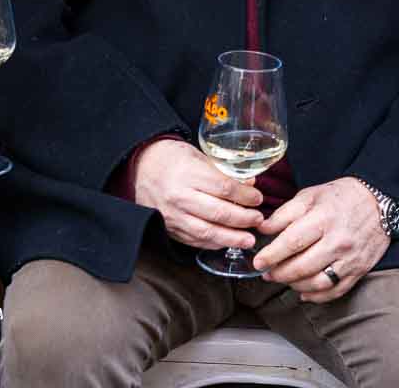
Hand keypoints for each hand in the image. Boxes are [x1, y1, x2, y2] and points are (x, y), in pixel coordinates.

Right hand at [132, 138, 262, 249]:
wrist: (140, 167)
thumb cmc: (171, 157)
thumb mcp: (197, 155)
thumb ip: (222, 171)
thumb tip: (249, 184)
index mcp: (188, 173)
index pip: (224, 188)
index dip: (245, 196)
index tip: (257, 198)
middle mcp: (179, 196)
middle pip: (218, 212)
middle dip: (243, 218)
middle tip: (258, 220)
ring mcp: (173, 215)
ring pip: (207, 232)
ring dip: (232, 238)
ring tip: (248, 239)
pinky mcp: (169, 228)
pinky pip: (195, 240)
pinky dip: (213, 243)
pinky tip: (227, 242)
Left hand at [252, 176, 388, 300]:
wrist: (378, 202)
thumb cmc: (340, 196)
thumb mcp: (310, 195)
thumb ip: (285, 213)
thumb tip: (263, 229)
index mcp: (323, 218)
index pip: (293, 241)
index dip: (272, 254)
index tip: (258, 262)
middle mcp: (338, 241)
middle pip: (304, 266)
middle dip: (280, 273)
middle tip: (266, 273)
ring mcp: (350, 259)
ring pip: (318, 283)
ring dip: (296, 285)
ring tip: (282, 280)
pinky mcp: (359, 270)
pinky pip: (336, 291)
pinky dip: (317, 296)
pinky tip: (304, 292)